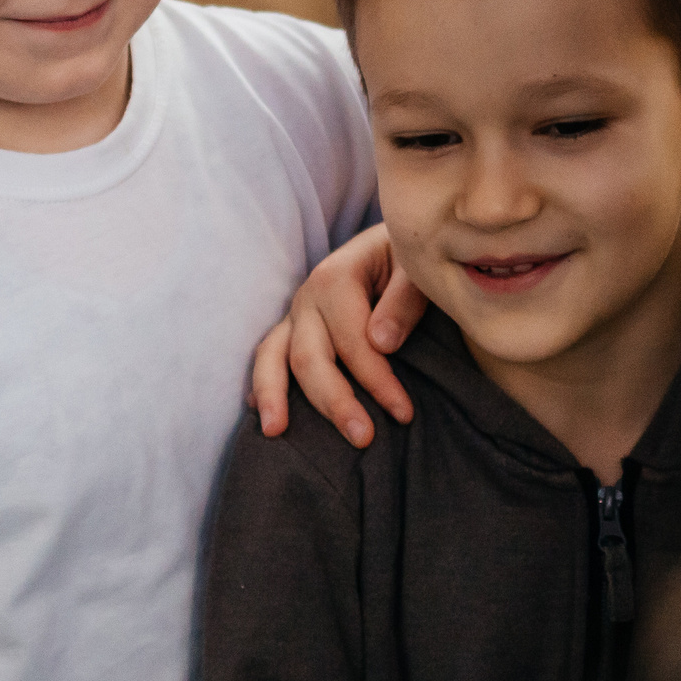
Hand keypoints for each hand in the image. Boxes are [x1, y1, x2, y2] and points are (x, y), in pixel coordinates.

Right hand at [248, 224, 424, 448]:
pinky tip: (267, 415)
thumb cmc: (409, 258)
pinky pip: (270, 356)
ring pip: (273, 355)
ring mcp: (296, 313)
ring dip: (273, 395)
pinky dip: (263, 385)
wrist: (394, 242)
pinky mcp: (294, 327)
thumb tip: (381, 343)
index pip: (352, 340)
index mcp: (337, 277)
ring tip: (275, 432)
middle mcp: (308, 296)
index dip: (377, 380)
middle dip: (333, 400)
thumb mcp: (416, 268)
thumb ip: (403, 300)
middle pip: (308, 355)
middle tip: (363, 438)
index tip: (404, 413)